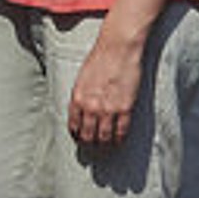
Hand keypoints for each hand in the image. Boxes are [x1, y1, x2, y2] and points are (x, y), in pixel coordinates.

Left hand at [67, 33, 145, 149]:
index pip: (74, 126)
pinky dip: (119, 139)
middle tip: (93, 148)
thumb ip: (80, 95)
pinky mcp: (124, 108)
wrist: (118, 48)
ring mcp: (108, 109)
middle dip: (90, 144)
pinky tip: (119, 140)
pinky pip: (121, 131)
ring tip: (106, 147)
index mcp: (77, 98)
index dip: (77, 136)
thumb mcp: (81, 77)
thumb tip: (81, 111)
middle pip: (88, 136)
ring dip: (104, 145)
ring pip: (104, 137)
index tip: (80, 139)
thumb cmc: (100, 58)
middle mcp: (90, 107)